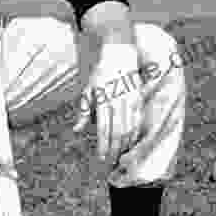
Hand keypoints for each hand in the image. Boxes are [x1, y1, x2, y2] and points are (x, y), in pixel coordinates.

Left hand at [73, 42, 143, 167]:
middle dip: (114, 149)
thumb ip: (84, 111)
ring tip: (119, 156)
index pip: (104, 128)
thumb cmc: (100, 74)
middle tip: (109, 162)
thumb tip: (77, 130)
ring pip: (129, 129)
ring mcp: (130, 100)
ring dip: (125, 145)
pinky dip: (134, 135)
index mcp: (103, 99)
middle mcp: (118, 101)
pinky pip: (137, 122)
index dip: (103, 145)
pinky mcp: (138, 99)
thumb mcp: (88, 90)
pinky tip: (129, 143)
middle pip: (117, 132)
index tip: (100, 157)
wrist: (120, 54)